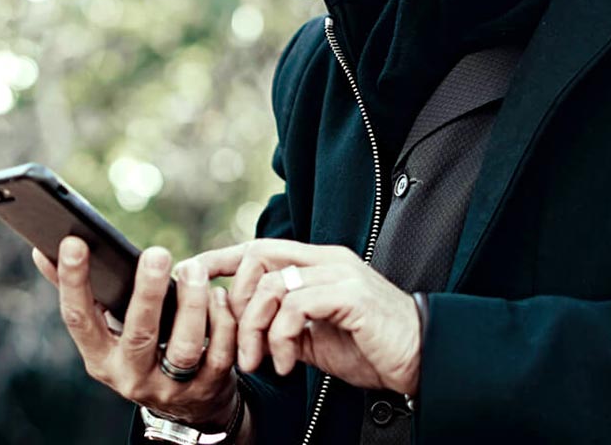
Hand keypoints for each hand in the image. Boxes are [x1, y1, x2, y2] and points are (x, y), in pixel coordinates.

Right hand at [33, 237, 238, 424]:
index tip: (74, 241)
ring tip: (195, 269)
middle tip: (157, 253)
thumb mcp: (108, 332)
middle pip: (139, 335)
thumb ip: (82, 293)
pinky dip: (221, 318)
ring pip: (184, 346)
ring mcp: (171, 386)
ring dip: (193, 302)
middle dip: (149, 292)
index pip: (79, 320)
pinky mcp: (208, 386)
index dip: (72, 281)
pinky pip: (220, 350)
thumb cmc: (141, 349)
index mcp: (99, 357)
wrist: (187, 405)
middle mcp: (131, 376)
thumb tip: (42, 252)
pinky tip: (218, 294)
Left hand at [191, 238, 419, 396]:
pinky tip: (285, 363)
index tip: (190, 273)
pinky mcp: (348, 294)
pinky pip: (295, 305)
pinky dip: (279, 337)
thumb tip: (247, 326)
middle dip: (236, 302)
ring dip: (255, 329)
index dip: (222, 257)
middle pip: (258, 257)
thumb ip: (284, 322)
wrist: (420, 358)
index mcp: (317, 264)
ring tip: (262, 362)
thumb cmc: (370, 348)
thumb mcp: (315, 337)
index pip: (259, 248)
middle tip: (240, 346)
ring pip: (272, 284)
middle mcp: (325, 260)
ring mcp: (338, 273)